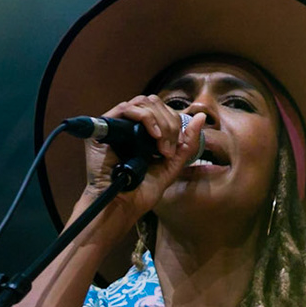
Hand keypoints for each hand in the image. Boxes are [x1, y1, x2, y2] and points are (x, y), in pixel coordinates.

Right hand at [73, 95, 205, 232]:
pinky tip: (152, 136)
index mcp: (144, 132)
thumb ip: (188, 141)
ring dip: (158, 121)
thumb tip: (201, 116)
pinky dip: (144, 117)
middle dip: (168, 123)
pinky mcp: (103, 128)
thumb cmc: (144, 189)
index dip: (174, 123)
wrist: (124, 203)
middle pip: (153, 103)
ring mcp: (116, 126)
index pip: (162, 110)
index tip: (175, 148)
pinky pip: (125, 108)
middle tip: (167, 149)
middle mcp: (130, 125)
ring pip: (142, 103)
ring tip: (160, 145)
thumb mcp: (173, 163)